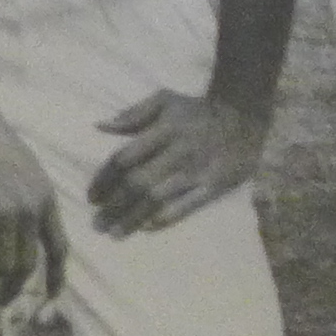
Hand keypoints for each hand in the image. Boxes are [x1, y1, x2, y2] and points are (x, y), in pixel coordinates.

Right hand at [0, 90, 69, 300]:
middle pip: (28, 263)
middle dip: (16, 286)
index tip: (54, 296)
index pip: (59, 247)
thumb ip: (37, 205)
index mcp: (48, 201)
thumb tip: (35, 237)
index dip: (58, 276)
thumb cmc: (3, 150)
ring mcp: (3, 214)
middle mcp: (30, 211)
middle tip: (4, 300)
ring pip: (1, 263)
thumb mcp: (33, 176)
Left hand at [89, 87, 266, 235]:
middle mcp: (178, 152)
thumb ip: (133, 114)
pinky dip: (164, 219)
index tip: (92, 198)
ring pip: (158, 199)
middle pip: (138, 183)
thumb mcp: (165, 101)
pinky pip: (185, 207)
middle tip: (97, 224)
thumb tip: (100, 127)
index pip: (125, 158)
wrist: (244, 116)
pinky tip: (146, 228)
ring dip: (133, 218)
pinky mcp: (214, 185)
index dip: (105, 180)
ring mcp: (197, 170)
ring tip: (115, 234)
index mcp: (164, 130)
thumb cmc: (197, 111)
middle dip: (114, 206)